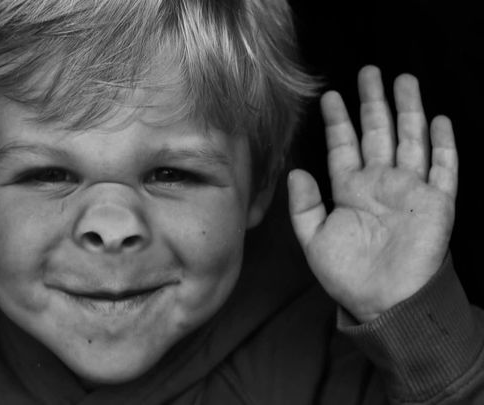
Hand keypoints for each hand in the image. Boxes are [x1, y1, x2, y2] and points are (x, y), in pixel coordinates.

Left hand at [288, 66, 457, 322]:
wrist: (383, 302)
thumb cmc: (347, 275)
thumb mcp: (313, 240)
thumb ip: (304, 206)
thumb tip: (296, 171)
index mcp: (350, 190)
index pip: (344, 146)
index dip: (338, 121)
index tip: (330, 96)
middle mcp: (380, 184)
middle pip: (378, 133)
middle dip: (373, 102)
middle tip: (369, 71)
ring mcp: (410, 190)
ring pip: (410, 140)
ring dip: (408, 111)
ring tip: (404, 80)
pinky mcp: (436, 203)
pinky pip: (444, 168)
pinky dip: (443, 145)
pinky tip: (440, 120)